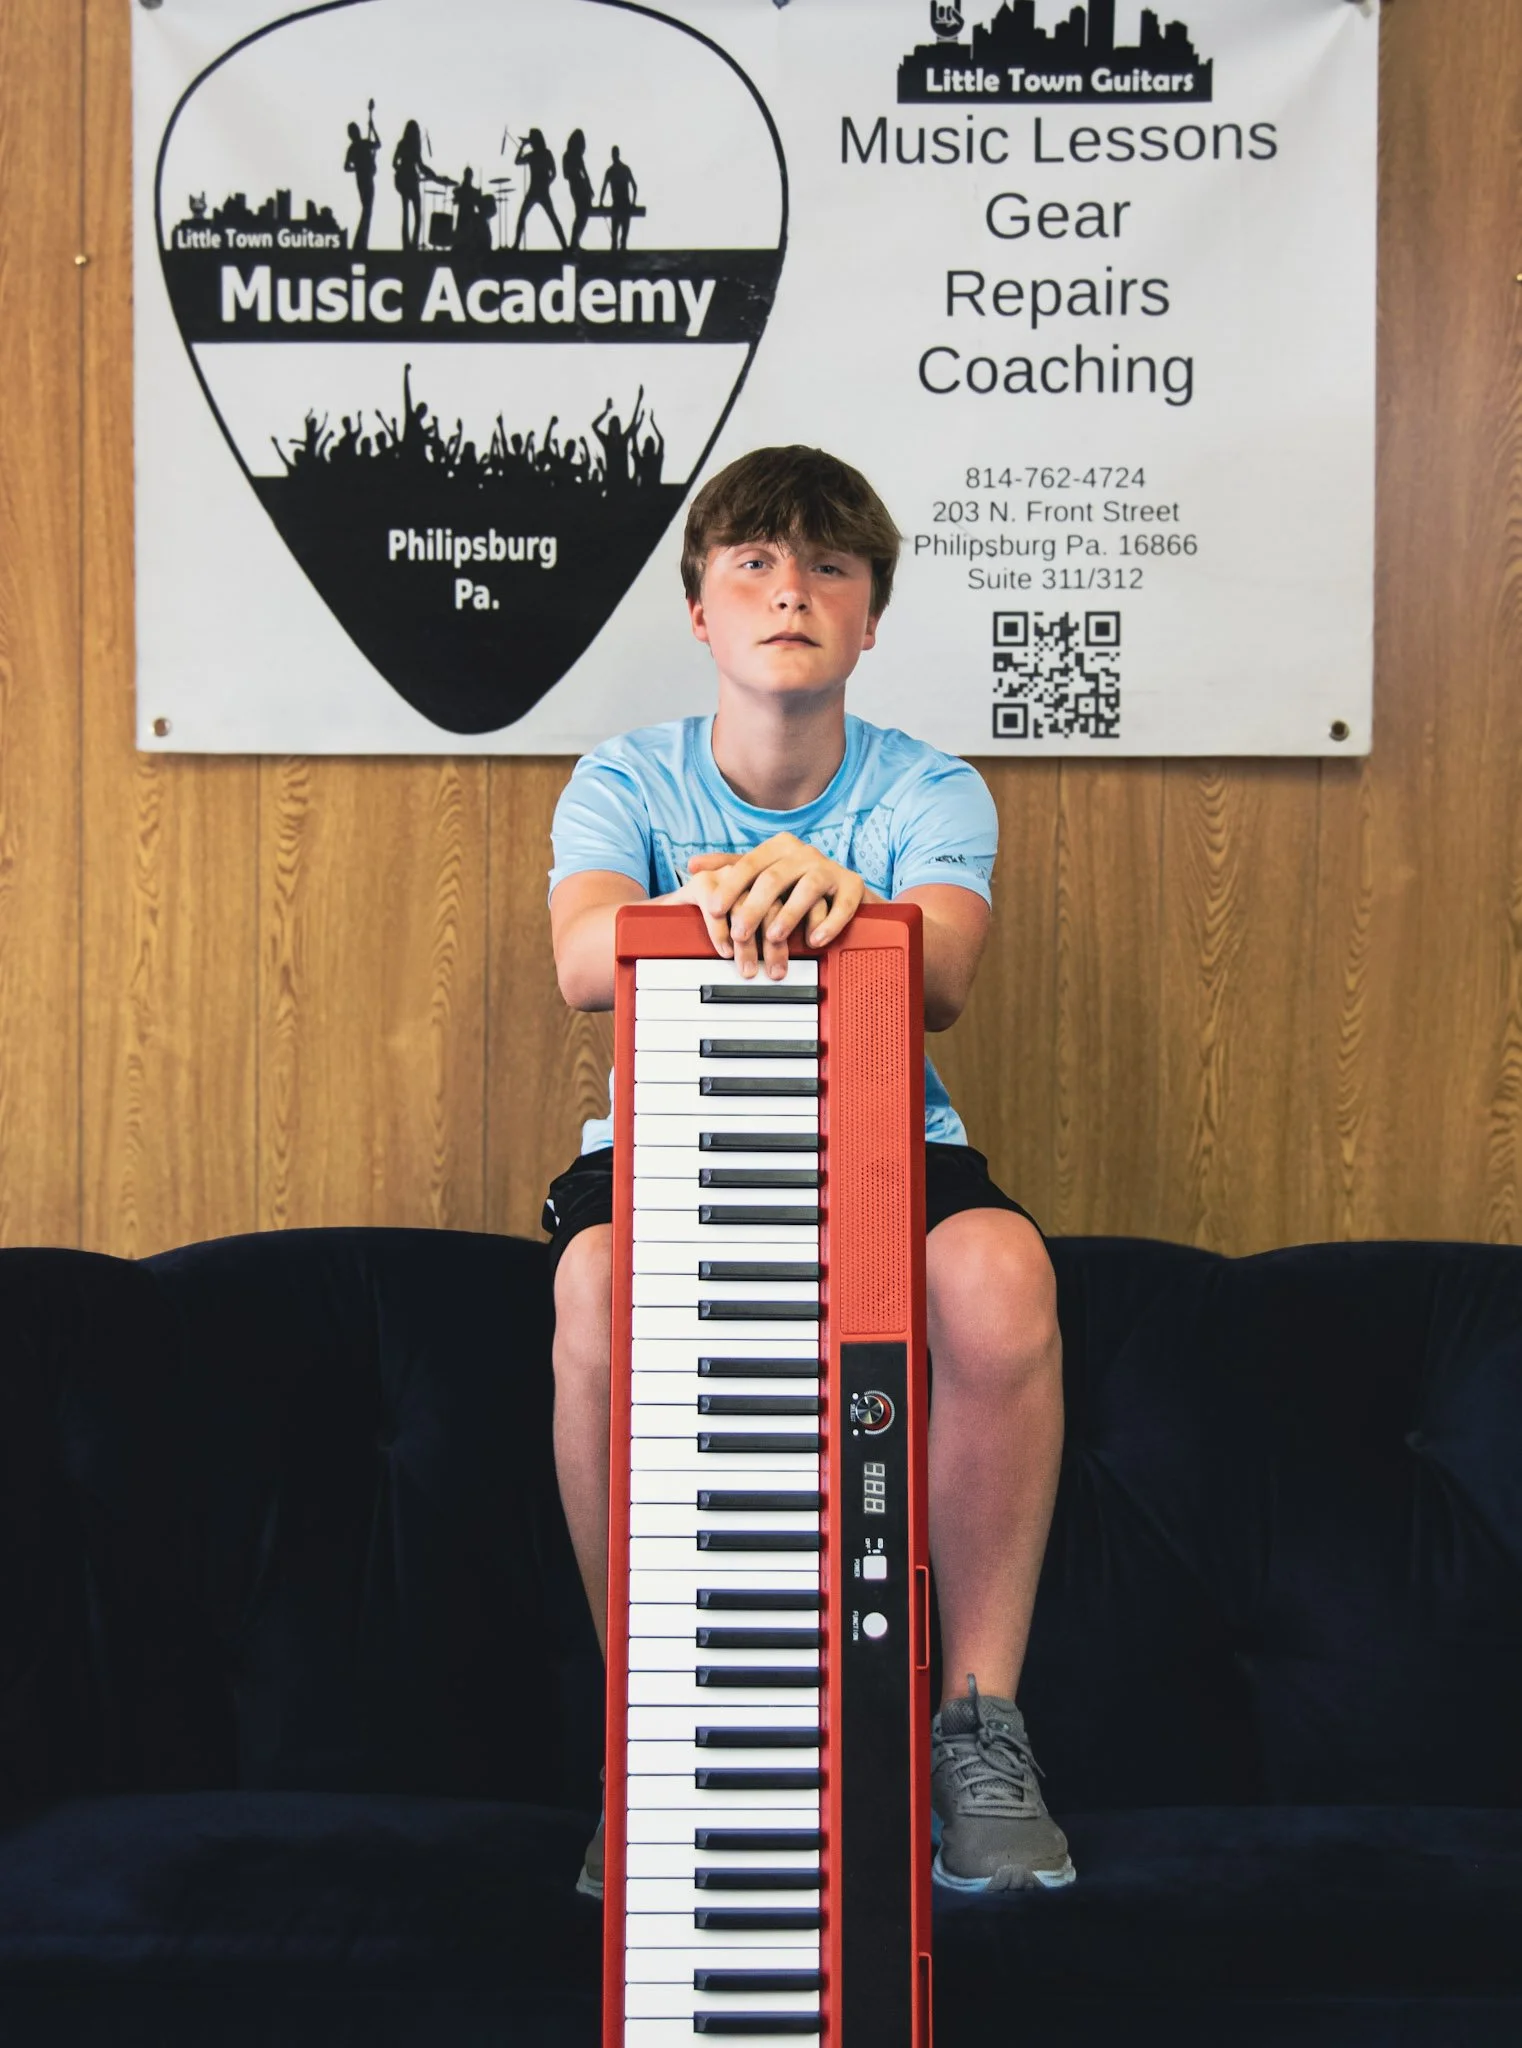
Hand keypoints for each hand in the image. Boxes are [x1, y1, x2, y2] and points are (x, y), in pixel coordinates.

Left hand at [684, 833, 866, 978]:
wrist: (846, 889)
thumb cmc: (797, 882)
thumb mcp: (763, 871)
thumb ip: (730, 867)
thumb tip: (693, 864)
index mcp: (779, 847)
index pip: (749, 864)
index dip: (730, 887)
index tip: (715, 909)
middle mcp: (804, 854)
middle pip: (774, 879)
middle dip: (754, 908)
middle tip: (740, 933)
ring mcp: (830, 869)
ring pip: (807, 889)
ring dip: (789, 915)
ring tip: (774, 937)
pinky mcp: (852, 886)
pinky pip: (841, 904)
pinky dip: (829, 923)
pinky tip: (814, 939)